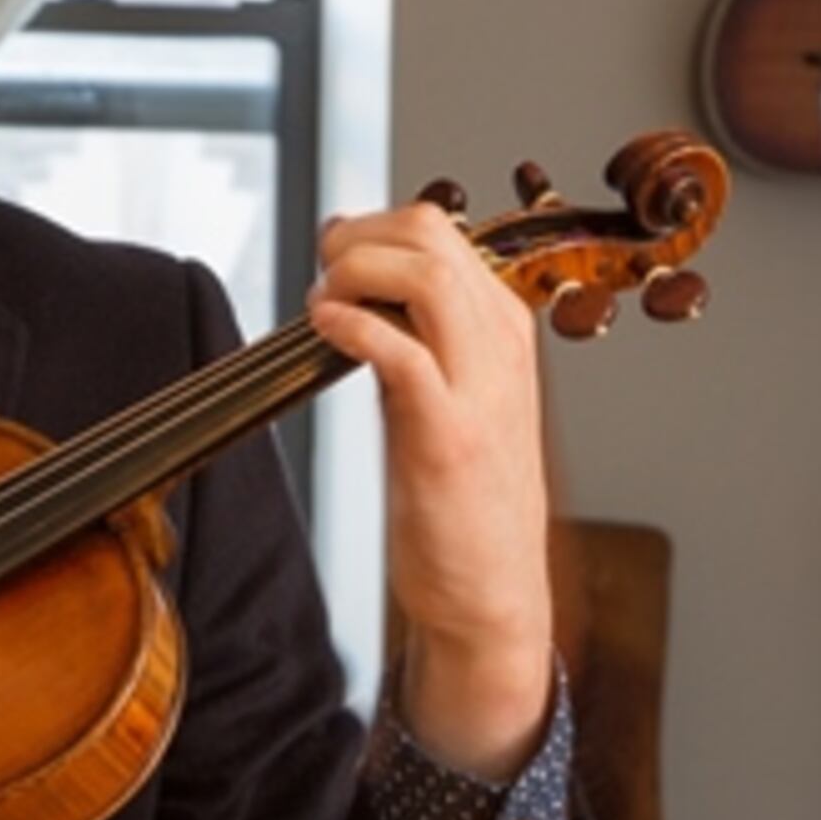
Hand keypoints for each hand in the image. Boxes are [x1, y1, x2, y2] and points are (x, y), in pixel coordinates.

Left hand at [307, 201, 553, 779]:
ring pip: (427, 275)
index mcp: (502, 330)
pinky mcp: (449, 437)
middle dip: (356, 235)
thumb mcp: (447, 396)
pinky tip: (323, 330)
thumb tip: (352, 280)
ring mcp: (480, 390)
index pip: (439, 230)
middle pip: (432, 233)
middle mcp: (500, 347)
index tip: (330, 256)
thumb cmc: (460, 500)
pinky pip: (402, 352)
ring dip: (354, 271)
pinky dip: (352, 325)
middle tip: (318, 270)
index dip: (368, 227)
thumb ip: (411, 338)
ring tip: (322, 301)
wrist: (491, 593)